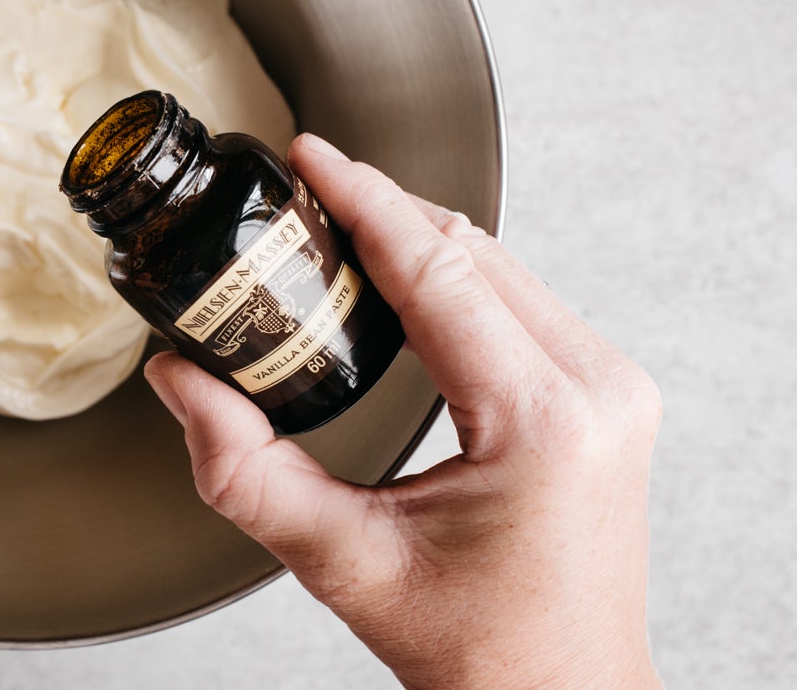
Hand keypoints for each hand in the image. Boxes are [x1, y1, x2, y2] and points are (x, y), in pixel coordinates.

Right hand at [144, 135, 663, 689]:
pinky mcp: (611, 396)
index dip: (364, 200)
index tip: (312, 155)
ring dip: (421, 238)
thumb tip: (181, 382)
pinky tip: (404, 276)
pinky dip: (458, 276)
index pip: (439, 269)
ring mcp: (615, 388)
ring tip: (339, 224)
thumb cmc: (480, 649)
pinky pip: (526, 302)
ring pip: (504, 266)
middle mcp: (597, 388)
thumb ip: (246, 471)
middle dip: (384, 208)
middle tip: (305, 186)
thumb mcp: (341, 562)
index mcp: (542, 420)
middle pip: (474, 252)